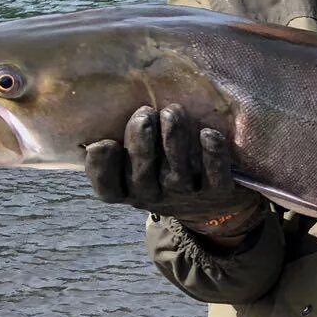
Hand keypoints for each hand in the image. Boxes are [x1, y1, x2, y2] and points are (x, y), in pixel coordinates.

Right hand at [85, 105, 265, 243]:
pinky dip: (212, 154)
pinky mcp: (218, 191)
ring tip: (173, 112)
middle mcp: (156, 196)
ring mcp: (187, 195)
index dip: (102, 169)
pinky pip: (215, 175)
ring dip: (174, 139)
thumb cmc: (164, 171)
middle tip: (145, 113)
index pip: (108, 189)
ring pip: (177, 171)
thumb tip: (98, 121)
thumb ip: (122, 145)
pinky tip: (208, 134)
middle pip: (141, 175)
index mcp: (130, 191)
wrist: (213, 205)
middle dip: (141, 141)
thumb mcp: (138, 165)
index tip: (104, 142)